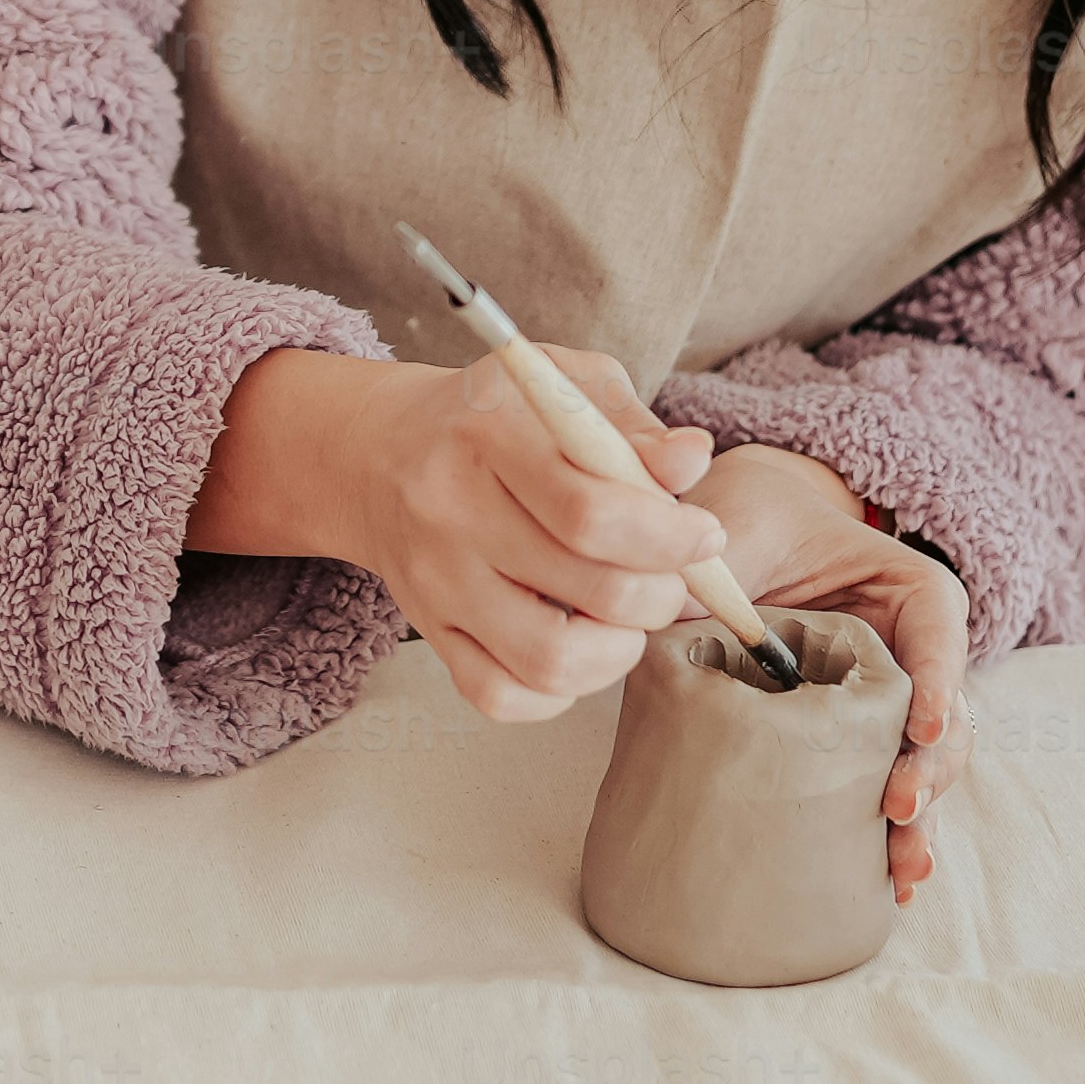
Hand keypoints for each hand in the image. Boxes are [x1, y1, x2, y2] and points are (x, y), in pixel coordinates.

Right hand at [282, 347, 730, 724]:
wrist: (379, 452)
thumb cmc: (494, 417)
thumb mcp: (562, 387)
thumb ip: (632, 426)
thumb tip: (692, 463)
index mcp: (488, 437)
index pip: (591, 512)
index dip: (669, 538)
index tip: (705, 536)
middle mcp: (451, 513)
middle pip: (590, 590)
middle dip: (661, 595)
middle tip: (669, 577)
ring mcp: (436, 582)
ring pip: (550, 661)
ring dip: (618, 651)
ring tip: (626, 618)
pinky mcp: (429, 631)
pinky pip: (501, 696)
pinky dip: (559, 691)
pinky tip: (578, 648)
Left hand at [701, 439, 969, 895]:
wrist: (731, 540)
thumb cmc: (742, 521)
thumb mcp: (733, 528)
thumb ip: (719, 566)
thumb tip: (676, 613)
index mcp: (901, 585)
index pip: (939, 624)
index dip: (941, 678)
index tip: (922, 728)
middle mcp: (912, 647)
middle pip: (946, 707)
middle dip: (931, 765)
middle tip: (899, 808)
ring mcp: (892, 698)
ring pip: (927, 760)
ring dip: (922, 815)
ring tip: (904, 869)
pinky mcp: (862, 739)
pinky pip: (887, 781)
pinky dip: (892, 832)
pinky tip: (890, 884)